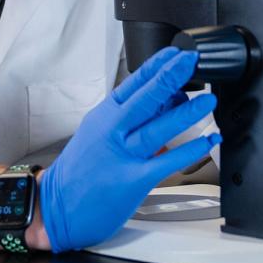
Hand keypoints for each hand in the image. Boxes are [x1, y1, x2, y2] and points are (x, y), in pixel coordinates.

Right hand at [39, 48, 220, 252]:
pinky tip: (206, 141)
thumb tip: (166, 104)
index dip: (156, 66)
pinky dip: (188, 150)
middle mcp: (112, 132)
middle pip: (145, 99)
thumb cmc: (78, 172)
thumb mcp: (97, 135)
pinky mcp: (132, 181)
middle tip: (191, 62)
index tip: (176, 53)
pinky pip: (166, 162)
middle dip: (170, 77)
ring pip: (158, 128)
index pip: (133, 83)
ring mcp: (122, 156)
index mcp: (103, 117)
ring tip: (208, 100)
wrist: (55, 208)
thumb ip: (130, 120)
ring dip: (186, 112)